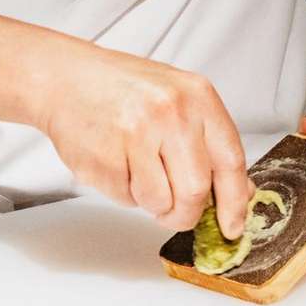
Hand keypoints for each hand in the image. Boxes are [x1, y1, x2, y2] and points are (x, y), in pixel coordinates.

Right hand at [32, 43, 255, 238]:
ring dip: (151, 202)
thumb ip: (211, 144)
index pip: (230, 161)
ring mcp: (136, 135)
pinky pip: (126, 199)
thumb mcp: (181, 100)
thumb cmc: (126, 90)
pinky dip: (124, 193)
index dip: (234, 201)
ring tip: (138, 172)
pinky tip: (116, 163)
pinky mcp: (104, 158)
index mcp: (198, 97)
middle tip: (175, 212)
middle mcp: (171, 113)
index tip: (232, 225)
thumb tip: (239, 191)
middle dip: (186, 213)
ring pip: (159, 201)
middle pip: (195, 191)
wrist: (67, 79)